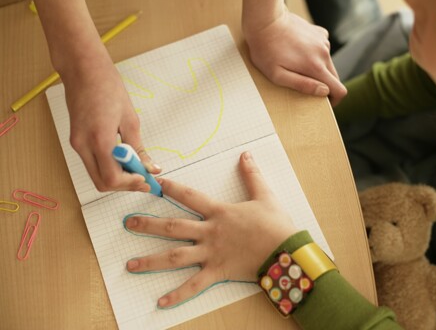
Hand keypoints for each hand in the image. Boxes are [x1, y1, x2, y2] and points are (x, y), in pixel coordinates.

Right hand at [62, 52, 160, 191]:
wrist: (84, 70)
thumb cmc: (108, 88)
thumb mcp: (130, 119)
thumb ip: (139, 148)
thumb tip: (151, 168)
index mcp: (99, 140)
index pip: (113, 178)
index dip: (132, 184)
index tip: (148, 180)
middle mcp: (83, 146)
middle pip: (102, 183)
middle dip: (125, 185)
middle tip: (144, 179)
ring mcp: (76, 144)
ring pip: (96, 176)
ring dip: (117, 178)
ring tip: (137, 168)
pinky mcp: (75, 141)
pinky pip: (92, 164)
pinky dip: (109, 167)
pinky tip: (124, 159)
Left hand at [124, 151, 297, 307]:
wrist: (286, 250)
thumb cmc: (275, 224)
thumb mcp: (264, 195)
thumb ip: (252, 175)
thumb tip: (246, 154)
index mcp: (219, 212)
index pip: (190, 197)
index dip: (171, 189)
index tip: (154, 183)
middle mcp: (210, 232)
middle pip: (173, 226)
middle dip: (148, 224)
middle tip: (128, 223)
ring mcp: (211, 253)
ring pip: (175, 256)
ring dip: (151, 260)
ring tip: (130, 264)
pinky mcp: (217, 271)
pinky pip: (194, 285)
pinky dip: (178, 294)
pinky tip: (160, 302)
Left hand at [244, 9, 347, 105]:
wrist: (265, 20)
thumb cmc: (266, 50)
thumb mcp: (277, 75)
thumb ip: (302, 85)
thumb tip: (324, 91)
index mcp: (316, 67)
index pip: (339, 90)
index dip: (335, 100)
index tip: (324, 102)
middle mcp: (324, 53)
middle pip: (335, 77)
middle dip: (324, 84)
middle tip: (305, 84)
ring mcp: (323, 41)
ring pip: (327, 62)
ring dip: (318, 67)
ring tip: (297, 63)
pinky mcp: (319, 32)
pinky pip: (322, 48)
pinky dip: (315, 53)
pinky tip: (299, 50)